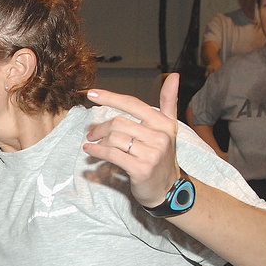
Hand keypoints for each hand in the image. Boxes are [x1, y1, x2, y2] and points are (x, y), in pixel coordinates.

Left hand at [82, 72, 182, 208]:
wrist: (168, 189)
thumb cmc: (162, 157)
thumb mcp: (169, 128)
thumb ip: (169, 102)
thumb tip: (174, 76)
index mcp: (164, 123)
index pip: (132, 104)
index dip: (110, 97)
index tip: (91, 94)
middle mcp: (160, 136)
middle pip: (119, 123)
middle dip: (100, 128)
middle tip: (91, 134)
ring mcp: (151, 153)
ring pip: (114, 138)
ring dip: (98, 141)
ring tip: (93, 144)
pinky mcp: (141, 168)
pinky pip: (113, 155)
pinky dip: (98, 152)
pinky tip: (91, 152)